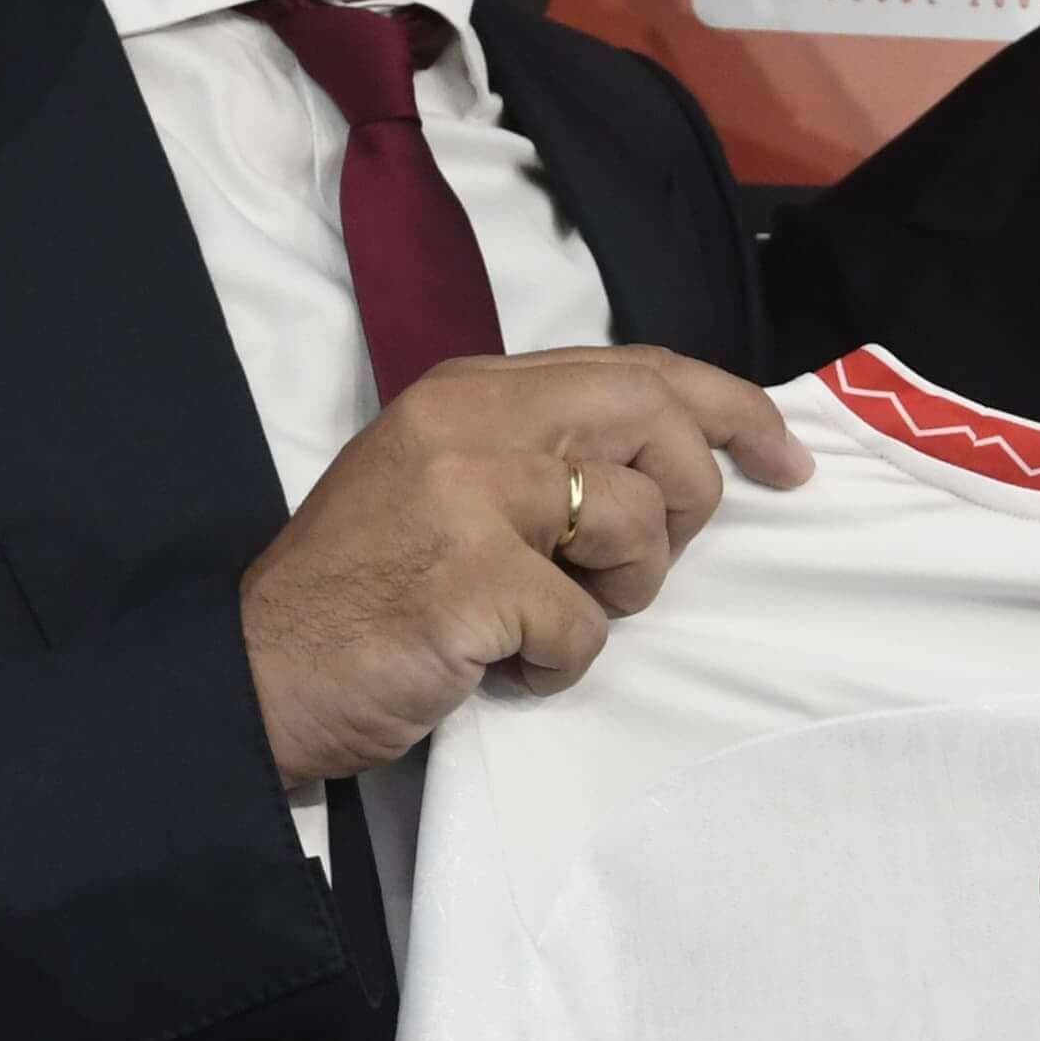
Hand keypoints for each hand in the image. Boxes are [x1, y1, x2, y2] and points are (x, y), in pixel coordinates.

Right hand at [242, 346, 812, 786]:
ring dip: (618, 596)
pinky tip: (499, 666)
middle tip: (644, 565)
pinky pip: (584, 627)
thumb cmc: (360, 591)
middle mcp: (474, 419)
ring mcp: (470, 495)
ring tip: (544, 620)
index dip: (730, 410)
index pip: (638, 368)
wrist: (255, 671)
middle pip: (657, 424)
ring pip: (636, 525)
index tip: (784, 459)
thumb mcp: (444, 479)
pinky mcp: (471, 581)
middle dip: (690, 501)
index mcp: (473, 387)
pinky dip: (558, 664)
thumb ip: (540, 449)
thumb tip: (670, 459)